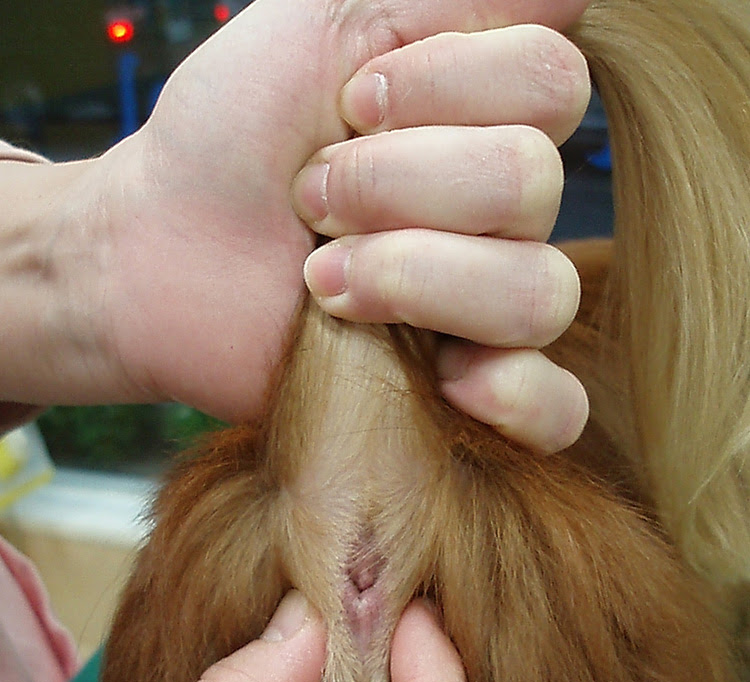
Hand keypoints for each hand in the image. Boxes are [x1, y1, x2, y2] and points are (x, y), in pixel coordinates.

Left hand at [13, 0, 589, 442]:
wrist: (163, 251)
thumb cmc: (232, 136)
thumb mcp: (323, 18)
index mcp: (486, 118)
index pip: (551, 83)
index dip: (446, 90)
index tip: (349, 106)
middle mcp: (503, 213)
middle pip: (536, 186)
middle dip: (400, 185)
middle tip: (314, 199)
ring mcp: (488, 309)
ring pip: (540, 294)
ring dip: (413, 276)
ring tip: (323, 282)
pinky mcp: (465, 392)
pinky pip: (556, 410)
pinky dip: (516, 397)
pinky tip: (450, 380)